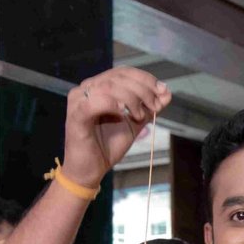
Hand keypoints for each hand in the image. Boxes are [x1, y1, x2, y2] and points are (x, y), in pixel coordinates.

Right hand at [61, 67, 170, 187]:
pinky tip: (124, 113)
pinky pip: (94, 102)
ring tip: (139, 116)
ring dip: (131, 98)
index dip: (146, 79)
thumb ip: (147, 108)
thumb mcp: (133, 124)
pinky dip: (112, 104)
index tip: (163, 91)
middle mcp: (86, 89)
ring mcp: (78, 101)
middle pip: (118, 77)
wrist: (90, 171)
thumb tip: (167, 93)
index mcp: (99, 87)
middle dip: (143, 90)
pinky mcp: (75, 116)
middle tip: (154, 106)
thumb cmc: (107, 146)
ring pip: (108, 86)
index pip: (124, 72)